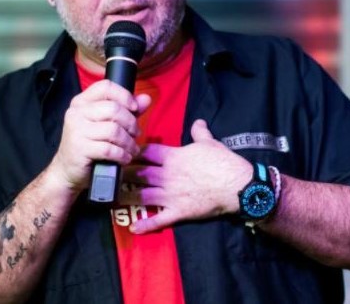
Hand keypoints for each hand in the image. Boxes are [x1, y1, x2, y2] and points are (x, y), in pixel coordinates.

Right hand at [46, 80, 150, 192]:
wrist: (67, 170)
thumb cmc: (89, 145)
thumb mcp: (106, 124)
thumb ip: (126, 111)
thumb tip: (146, 99)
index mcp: (82, 102)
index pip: (105, 87)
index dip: (124, 95)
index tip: (134, 108)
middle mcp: (76, 112)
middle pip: (113, 109)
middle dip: (131, 123)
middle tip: (135, 135)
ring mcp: (76, 130)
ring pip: (114, 130)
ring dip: (128, 142)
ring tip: (132, 149)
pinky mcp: (80, 148)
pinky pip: (109, 149)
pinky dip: (122, 155)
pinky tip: (124, 158)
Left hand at [119, 119, 252, 233]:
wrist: (238, 186)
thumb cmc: (224, 162)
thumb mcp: (211, 143)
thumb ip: (200, 132)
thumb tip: (198, 122)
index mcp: (173, 156)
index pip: (146, 151)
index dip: (133, 150)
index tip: (123, 151)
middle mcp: (167, 175)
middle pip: (138, 172)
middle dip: (123, 173)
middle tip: (110, 173)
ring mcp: (171, 195)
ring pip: (141, 195)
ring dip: (125, 196)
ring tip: (112, 197)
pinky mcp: (179, 212)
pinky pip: (159, 219)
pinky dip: (145, 224)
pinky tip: (133, 227)